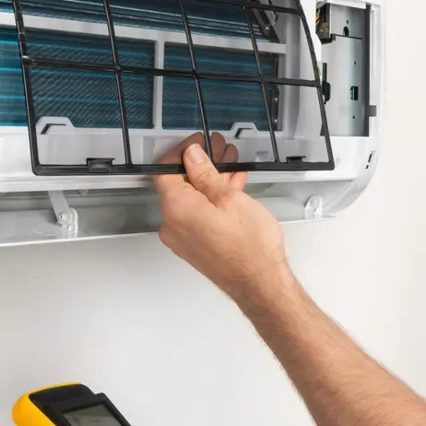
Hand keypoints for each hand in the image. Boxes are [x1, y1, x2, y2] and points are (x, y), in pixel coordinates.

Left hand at [152, 132, 290, 310]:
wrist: (260, 283)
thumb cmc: (250, 248)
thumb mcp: (230, 198)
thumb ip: (205, 173)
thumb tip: (192, 155)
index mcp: (176, 209)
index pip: (164, 170)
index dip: (182, 152)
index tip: (198, 143)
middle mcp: (172, 225)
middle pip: (179, 184)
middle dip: (201, 164)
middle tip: (220, 150)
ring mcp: (182, 238)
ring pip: (191, 199)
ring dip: (209, 182)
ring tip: (232, 168)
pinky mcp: (194, 246)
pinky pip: (197, 215)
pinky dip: (211, 201)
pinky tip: (231, 190)